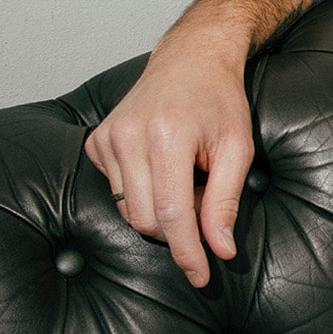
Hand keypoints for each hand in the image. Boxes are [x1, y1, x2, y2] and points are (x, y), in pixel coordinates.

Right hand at [83, 33, 252, 287]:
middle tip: (203, 201)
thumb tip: (219, 250)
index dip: (187, 252)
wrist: (191, 57)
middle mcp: (129, 137)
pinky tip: (161, 167)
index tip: (200, 276)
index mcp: (167, 136)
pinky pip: (115, 191)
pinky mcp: (96, 141)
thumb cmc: (220, 100)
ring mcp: (107, 138)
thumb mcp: (237, 148)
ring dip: (160, 211)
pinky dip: (141, 192)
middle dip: (177, 230)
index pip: (171, 214)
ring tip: (185, 179)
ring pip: (127, 210)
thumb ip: (225, 202)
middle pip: (145, 219)